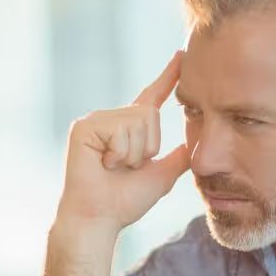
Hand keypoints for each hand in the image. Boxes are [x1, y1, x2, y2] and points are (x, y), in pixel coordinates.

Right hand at [55, 52, 191, 236]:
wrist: (100, 219)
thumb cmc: (124, 202)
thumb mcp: (161, 176)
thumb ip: (177, 158)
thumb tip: (191, 145)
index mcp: (128, 129)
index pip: (152, 98)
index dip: (168, 78)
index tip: (182, 57)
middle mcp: (111, 119)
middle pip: (150, 114)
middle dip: (147, 147)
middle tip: (124, 168)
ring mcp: (96, 121)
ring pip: (137, 121)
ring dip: (132, 153)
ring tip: (113, 167)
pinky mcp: (84, 127)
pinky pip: (120, 129)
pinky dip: (118, 153)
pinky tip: (103, 164)